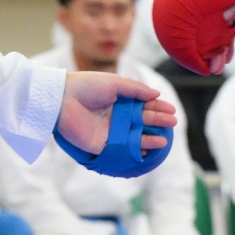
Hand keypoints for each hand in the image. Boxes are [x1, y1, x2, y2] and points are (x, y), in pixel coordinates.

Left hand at [57, 70, 174, 157]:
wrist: (62, 99)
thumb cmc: (87, 86)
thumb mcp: (114, 83)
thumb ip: (136, 90)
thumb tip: (156, 93)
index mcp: (119, 100)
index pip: (143, 105)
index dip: (157, 107)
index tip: (171, 110)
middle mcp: (116, 116)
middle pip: (142, 120)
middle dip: (158, 121)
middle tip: (172, 123)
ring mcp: (109, 131)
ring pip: (134, 136)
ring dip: (149, 138)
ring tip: (163, 140)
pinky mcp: (101, 144)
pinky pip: (120, 149)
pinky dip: (133, 150)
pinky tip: (146, 149)